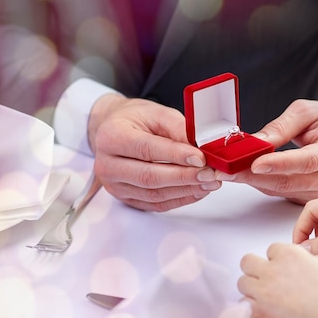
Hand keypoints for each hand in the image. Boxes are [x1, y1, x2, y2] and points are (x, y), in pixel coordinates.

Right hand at [89, 95, 220, 211]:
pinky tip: (197, 190)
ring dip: (186, 190)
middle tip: (210, 173)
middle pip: (149, 177)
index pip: (146, 149)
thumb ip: (178, 129)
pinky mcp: (126, 198)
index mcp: (112, 137)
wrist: (114, 130)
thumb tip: (201, 148)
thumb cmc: (134, 120)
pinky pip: (156, 204)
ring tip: (209, 182)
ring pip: (154, 194)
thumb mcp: (157, 113)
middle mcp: (108, 164)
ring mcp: (115, 185)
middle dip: (184, 177)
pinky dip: (180, 199)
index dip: (176, 155)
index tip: (200, 157)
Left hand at [216, 100, 317, 203]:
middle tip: (226, 168)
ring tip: (229, 170)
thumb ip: (281, 127)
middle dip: (254, 176)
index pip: (307, 161)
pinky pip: (282, 192)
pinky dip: (262, 183)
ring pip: (282, 189)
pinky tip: (246, 173)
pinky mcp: (311, 197)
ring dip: (253, 181)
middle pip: (289, 181)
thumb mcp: (307, 111)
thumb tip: (256, 143)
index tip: (255, 163)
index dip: (280, 164)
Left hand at [238, 243, 317, 317]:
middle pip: (248, 262)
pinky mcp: (260, 314)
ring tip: (265, 299)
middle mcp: (274, 269)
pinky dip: (250, 309)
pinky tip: (263, 313)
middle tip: (268, 281)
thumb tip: (308, 262)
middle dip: (256, 269)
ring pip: (242, 283)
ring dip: (252, 289)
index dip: (278, 260)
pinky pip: (243, 306)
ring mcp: (264, 291)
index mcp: (291, 254)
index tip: (284, 270)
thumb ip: (315, 260)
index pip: (272, 249)